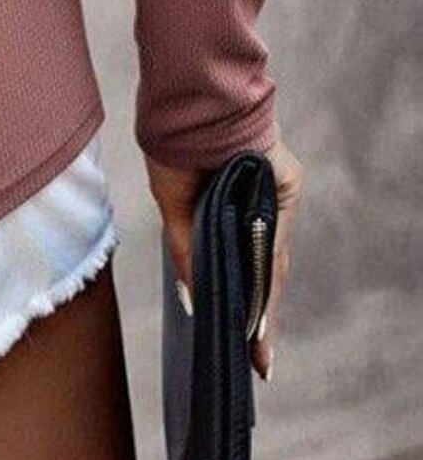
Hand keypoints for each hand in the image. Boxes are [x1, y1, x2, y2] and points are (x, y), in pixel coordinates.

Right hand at [146, 137, 304, 381]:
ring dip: (264, 308)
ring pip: (273, 263)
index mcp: (231, 206)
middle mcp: (259, 205)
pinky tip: (260, 314)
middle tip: (257, 361)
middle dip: (258, 318)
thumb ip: (187, 250)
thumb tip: (195, 298)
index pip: (243, 263)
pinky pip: (275, 244)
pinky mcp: (286, 190)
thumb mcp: (174, 204)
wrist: (192, 98)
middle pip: (264, 271)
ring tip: (258, 350)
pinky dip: (267, 280)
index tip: (242, 345)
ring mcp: (276, 198)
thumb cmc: (176, 140)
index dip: (243, 304)